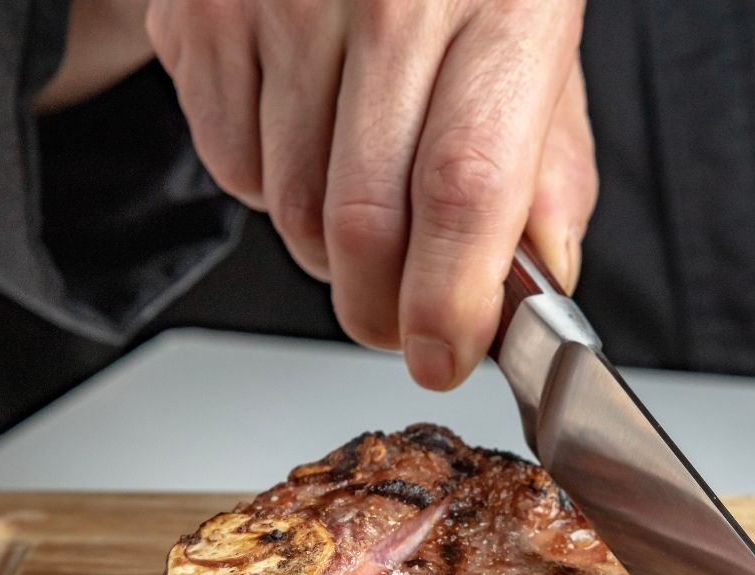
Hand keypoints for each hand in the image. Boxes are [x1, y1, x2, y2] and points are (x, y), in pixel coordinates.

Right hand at [145, 0, 597, 388]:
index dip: (448, 301)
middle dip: (380, 312)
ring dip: (331, 254)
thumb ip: (551, 173)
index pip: (464, 189)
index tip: (445, 357)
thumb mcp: (542, 45)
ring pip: (289, 215)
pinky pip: (233, 171)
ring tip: (366, 204)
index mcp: (499, 3)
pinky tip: (310, 143)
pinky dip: (273, 193)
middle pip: (362, 224)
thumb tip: (540, 282)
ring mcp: (280, 2)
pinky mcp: (203, 16)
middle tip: (402, 324)